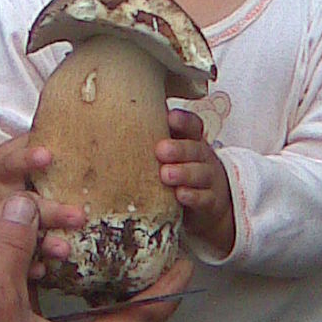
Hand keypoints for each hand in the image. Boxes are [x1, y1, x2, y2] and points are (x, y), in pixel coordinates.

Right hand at [0, 135, 85, 264]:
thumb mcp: (5, 154)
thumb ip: (33, 142)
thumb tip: (73, 115)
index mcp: (0, 172)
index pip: (13, 162)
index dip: (29, 159)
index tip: (47, 155)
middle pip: (24, 205)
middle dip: (50, 212)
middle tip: (77, 215)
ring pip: (19, 238)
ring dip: (43, 245)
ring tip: (65, 249)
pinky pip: (10, 265)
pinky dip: (27, 270)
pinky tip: (43, 272)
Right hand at [0, 195, 192, 321]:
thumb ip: (11, 248)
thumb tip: (25, 205)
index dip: (165, 295)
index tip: (184, 265)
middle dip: (138, 294)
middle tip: (151, 259)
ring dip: (99, 292)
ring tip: (109, 256)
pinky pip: (54, 318)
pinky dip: (62, 291)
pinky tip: (52, 264)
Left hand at [156, 109, 234, 256]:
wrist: (207, 204)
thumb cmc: (178, 169)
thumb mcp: (169, 152)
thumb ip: (150, 137)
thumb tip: (112, 119)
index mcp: (190, 139)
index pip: (191, 125)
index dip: (183, 120)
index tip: (170, 117)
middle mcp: (201, 156)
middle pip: (195, 148)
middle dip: (178, 148)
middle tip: (160, 150)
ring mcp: (208, 179)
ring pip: (200, 173)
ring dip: (183, 173)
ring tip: (165, 174)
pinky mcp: (210, 202)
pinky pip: (204, 198)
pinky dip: (193, 196)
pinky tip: (180, 194)